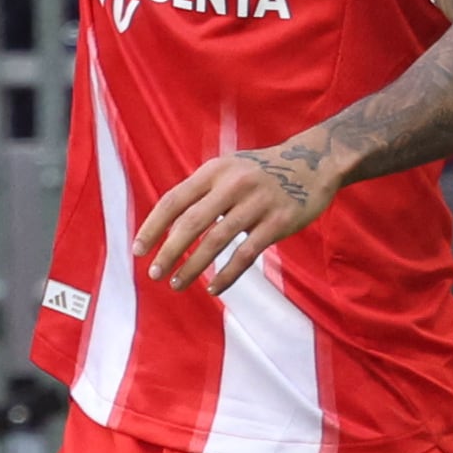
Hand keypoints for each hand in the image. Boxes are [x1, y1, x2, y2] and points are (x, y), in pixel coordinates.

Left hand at [136, 142, 335, 294]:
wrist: (313, 163)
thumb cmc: (260, 174)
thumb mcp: (228, 170)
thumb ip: (201, 193)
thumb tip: (164, 228)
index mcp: (215, 170)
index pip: (174, 200)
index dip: (153, 226)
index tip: (138, 250)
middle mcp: (233, 183)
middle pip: (191, 222)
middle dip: (168, 251)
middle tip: (153, 274)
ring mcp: (257, 202)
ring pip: (216, 240)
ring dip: (192, 266)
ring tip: (176, 285)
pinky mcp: (279, 222)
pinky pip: (247, 254)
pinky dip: (227, 274)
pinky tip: (213, 288)